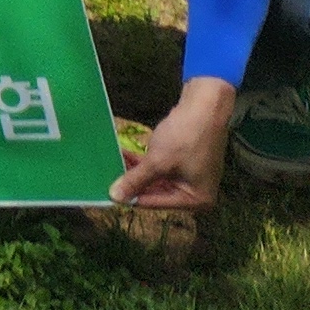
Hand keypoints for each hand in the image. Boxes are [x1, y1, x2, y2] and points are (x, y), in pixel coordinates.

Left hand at [113, 76, 235, 210]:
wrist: (205, 106)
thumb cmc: (185, 137)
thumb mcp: (157, 162)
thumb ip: (136, 180)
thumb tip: (115, 198)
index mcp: (196, 200)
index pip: (155, 203)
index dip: (130, 196)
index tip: (105, 191)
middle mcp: (195, 193)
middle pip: (155, 192)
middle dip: (131, 182)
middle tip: (104, 175)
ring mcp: (190, 177)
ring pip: (155, 179)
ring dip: (134, 170)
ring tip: (109, 162)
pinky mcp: (184, 162)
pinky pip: (160, 167)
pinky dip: (143, 162)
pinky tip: (122, 153)